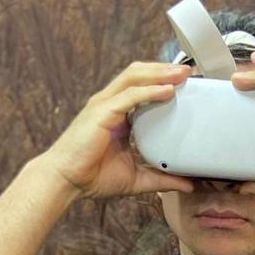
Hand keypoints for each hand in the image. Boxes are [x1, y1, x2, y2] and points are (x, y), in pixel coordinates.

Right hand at [39, 62, 195, 200]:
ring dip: (160, 72)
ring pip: (134, 77)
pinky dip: (149, 91)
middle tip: (189, 71)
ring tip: (182, 73)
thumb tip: (188, 184)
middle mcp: (110, 104)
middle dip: (164, 69)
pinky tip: (167, 90)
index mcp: (118, 114)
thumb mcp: (136, 178)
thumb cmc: (92, 177)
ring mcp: (104, 105)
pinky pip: (129, 96)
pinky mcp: (101, 112)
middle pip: (139, 74)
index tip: (187, 82)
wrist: (65, 182)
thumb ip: (162, 178)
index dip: (163, 80)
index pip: (142, 87)